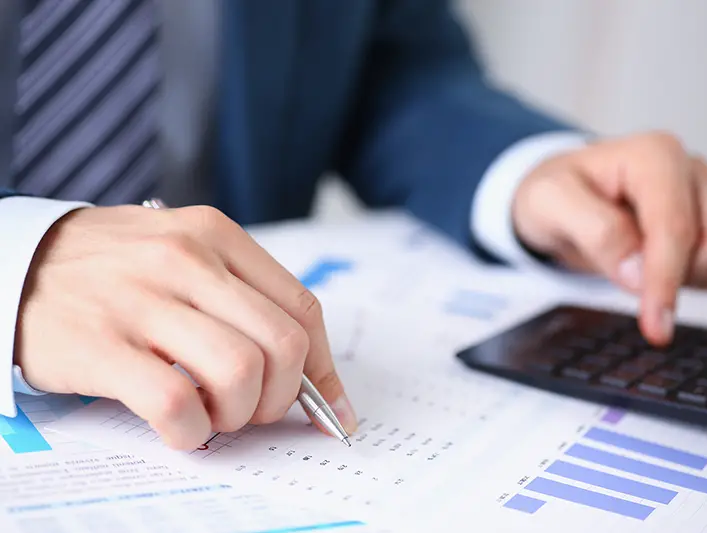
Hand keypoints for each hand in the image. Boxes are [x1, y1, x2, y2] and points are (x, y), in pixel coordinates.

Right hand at [14, 205, 356, 449]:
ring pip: (240, 373)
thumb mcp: (186, 253)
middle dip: (281, 397)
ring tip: (213, 414)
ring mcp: (144, 301)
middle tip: (253, 409)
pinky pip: (176, 403)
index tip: (327, 404)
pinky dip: (192, 432)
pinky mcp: (103, 345)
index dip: (323, 368)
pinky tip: (180, 428)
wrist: (19, 261)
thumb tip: (308, 372)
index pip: (302, 308)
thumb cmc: (117, 266)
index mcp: (217, 235)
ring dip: (238, 415)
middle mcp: (187, 260)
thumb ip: (244, 298)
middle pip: (282, 346)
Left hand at [512, 131, 706, 344]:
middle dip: (679, 275)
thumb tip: (637, 273)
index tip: (655, 323)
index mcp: (652, 156)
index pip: (676, 227)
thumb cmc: (556, 195)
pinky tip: (673, 271)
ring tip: (645, 267)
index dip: (666, 280)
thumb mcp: (550, 204)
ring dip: (697, 278)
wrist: (561, 200)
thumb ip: (594, 231)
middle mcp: (689, 170)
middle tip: (629, 274)